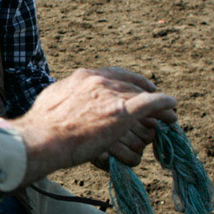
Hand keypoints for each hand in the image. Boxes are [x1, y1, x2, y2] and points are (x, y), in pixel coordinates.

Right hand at [9, 68, 175, 183]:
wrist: (41, 139)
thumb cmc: (40, 127)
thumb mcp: (51, 100)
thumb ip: (65, 96)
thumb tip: (64, 98)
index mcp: (82, 77)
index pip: (112, 74)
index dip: (127, 81)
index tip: (135, 87)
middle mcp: (99, 80)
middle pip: (129, 83)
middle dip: (143, 91)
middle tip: (155, 99)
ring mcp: (111, 95)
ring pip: (141, 94)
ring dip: (157, 102)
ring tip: (169, 111)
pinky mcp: (121, 113)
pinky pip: (151, 104)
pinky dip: (164, 104)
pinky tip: (172, 108)